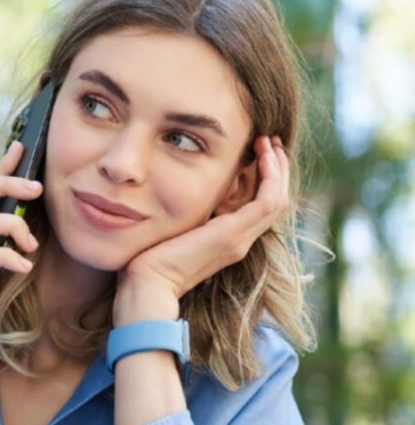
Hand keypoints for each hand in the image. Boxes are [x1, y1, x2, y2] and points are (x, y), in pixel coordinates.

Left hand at [114, 135, 289, 324]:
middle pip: (274, 199)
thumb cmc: (148, 257)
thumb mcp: (172, 226)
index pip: (259, 203)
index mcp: (228, 238)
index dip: (264, 176)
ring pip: (277, 198)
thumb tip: (179, 184)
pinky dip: (271, 176)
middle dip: (276, 167)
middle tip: (270, 139)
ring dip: (277, 167)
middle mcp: (240, 239)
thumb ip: (185, 211)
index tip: (256, 149)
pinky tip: (263, 154)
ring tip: (269, 141)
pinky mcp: (233, 235)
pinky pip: (268, 201)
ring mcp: (240, 238)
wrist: (147, 284)